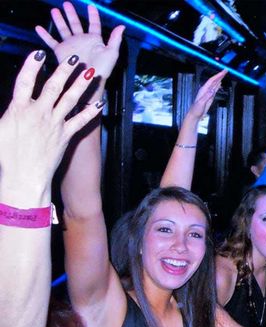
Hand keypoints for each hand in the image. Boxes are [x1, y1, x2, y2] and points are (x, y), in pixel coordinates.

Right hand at [0, 51, 101, 192]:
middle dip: (63, 70)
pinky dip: (91, 111)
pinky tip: (99, 103)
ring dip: (81, 85)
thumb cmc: (6, 155)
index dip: (31, 66)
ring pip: (70, 100)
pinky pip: (81, 121)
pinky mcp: (65, 135)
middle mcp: (39, 113)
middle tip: (73, 57)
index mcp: (18, 109)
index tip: (38, 53)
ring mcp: (54, 124)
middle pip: (53, 87)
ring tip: (90, 73)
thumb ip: (6, 113)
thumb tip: (8, 104)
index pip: (25, 82)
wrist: (24, 177)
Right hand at [35, 2, 123, 96]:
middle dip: (71, 14)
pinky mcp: (61, 51)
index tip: (90, 6)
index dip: (93, 15)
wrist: (88, 80)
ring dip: (59, 20)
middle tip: (66, 3)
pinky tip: (38, 28)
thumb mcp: (112, 52)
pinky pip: (51, 41)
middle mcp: (82, 41)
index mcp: (94, 40)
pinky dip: (45, 35)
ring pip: (63, 29)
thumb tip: (122, 26)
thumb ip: (115, 39)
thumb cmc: (103, 68)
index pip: (94, 24)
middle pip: (76, 24)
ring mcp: (71, 45)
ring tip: (54, 10)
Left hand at [186, 70, 226, 120]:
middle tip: (225, 70)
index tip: (223, 72)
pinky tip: (220, 83)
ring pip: (215, 84)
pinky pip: (215, 89)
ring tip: (224, 74)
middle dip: (220, 75)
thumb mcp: (201, 103)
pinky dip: (218, 85)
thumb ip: (206, 96)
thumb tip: (212, 90)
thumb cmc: (196, 109)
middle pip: (214, 80)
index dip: (218, 75)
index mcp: (203, 90)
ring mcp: (208, 93)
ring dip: (219, 78)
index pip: (212, 80)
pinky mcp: (210, 96)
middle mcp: (206, 90)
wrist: (195, 114)